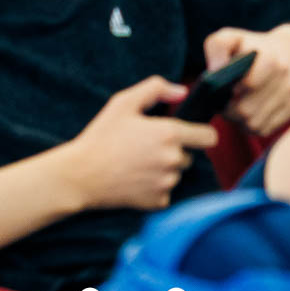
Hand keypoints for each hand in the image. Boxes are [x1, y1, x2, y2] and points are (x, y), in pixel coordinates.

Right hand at [62, 76, 217, 210]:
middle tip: (145, 148)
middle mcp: (173, 159)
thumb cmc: (101, 136)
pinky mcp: (158, 201)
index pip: (209, 136)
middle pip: (188, 156)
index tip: (192, 134)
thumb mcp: (124, 102)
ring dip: (163, 170)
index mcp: (170, 134)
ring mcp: (167, 183)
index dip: (202, 133)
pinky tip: (134, 180)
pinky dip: (154, 188)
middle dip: (173, 151)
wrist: (80, 175)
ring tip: (137, 164)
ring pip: (176, 174)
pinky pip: (165, 192)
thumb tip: (181, 92)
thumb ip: (156, 89)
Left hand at [202, 25, 289, 135]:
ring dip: (239, 120)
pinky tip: (249, 112)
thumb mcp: (233, 37)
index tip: (224, 88)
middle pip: (246, 111)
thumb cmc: (255, 47)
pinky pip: (265, 129)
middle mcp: (284, 77)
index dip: (229, 91)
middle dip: (229, 111)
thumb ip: (217, 48)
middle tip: (224, 103)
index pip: (247, 85)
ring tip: (235, 107)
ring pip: (254, 124)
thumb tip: (214, 71)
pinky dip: (252, 125)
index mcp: (269, 57)